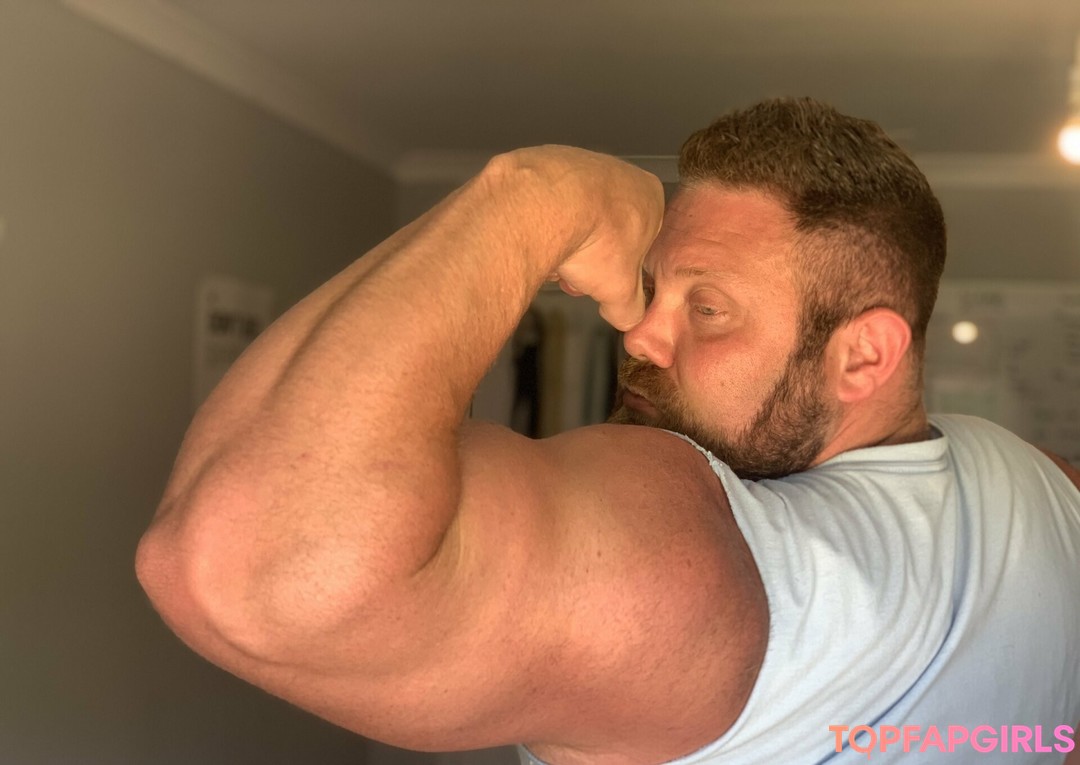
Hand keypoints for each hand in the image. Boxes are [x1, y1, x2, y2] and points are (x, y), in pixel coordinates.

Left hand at [508, 147, 664, 330]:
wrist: (541, 205)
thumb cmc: (591, 234)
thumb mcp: (620, 291)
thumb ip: (629, 309)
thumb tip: (627, 318)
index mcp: (648, 195)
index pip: (642, 239)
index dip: (622, 267)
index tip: (606, 282)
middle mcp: (617, 172)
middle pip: (605, 226)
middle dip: (589, 257)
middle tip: (576, 276)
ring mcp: (579, 162)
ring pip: (574, 214)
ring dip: (564, 241)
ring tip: (554, 261)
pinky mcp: (542, 162)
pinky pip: (545, 201)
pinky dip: (540, 222)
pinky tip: (535, 238)